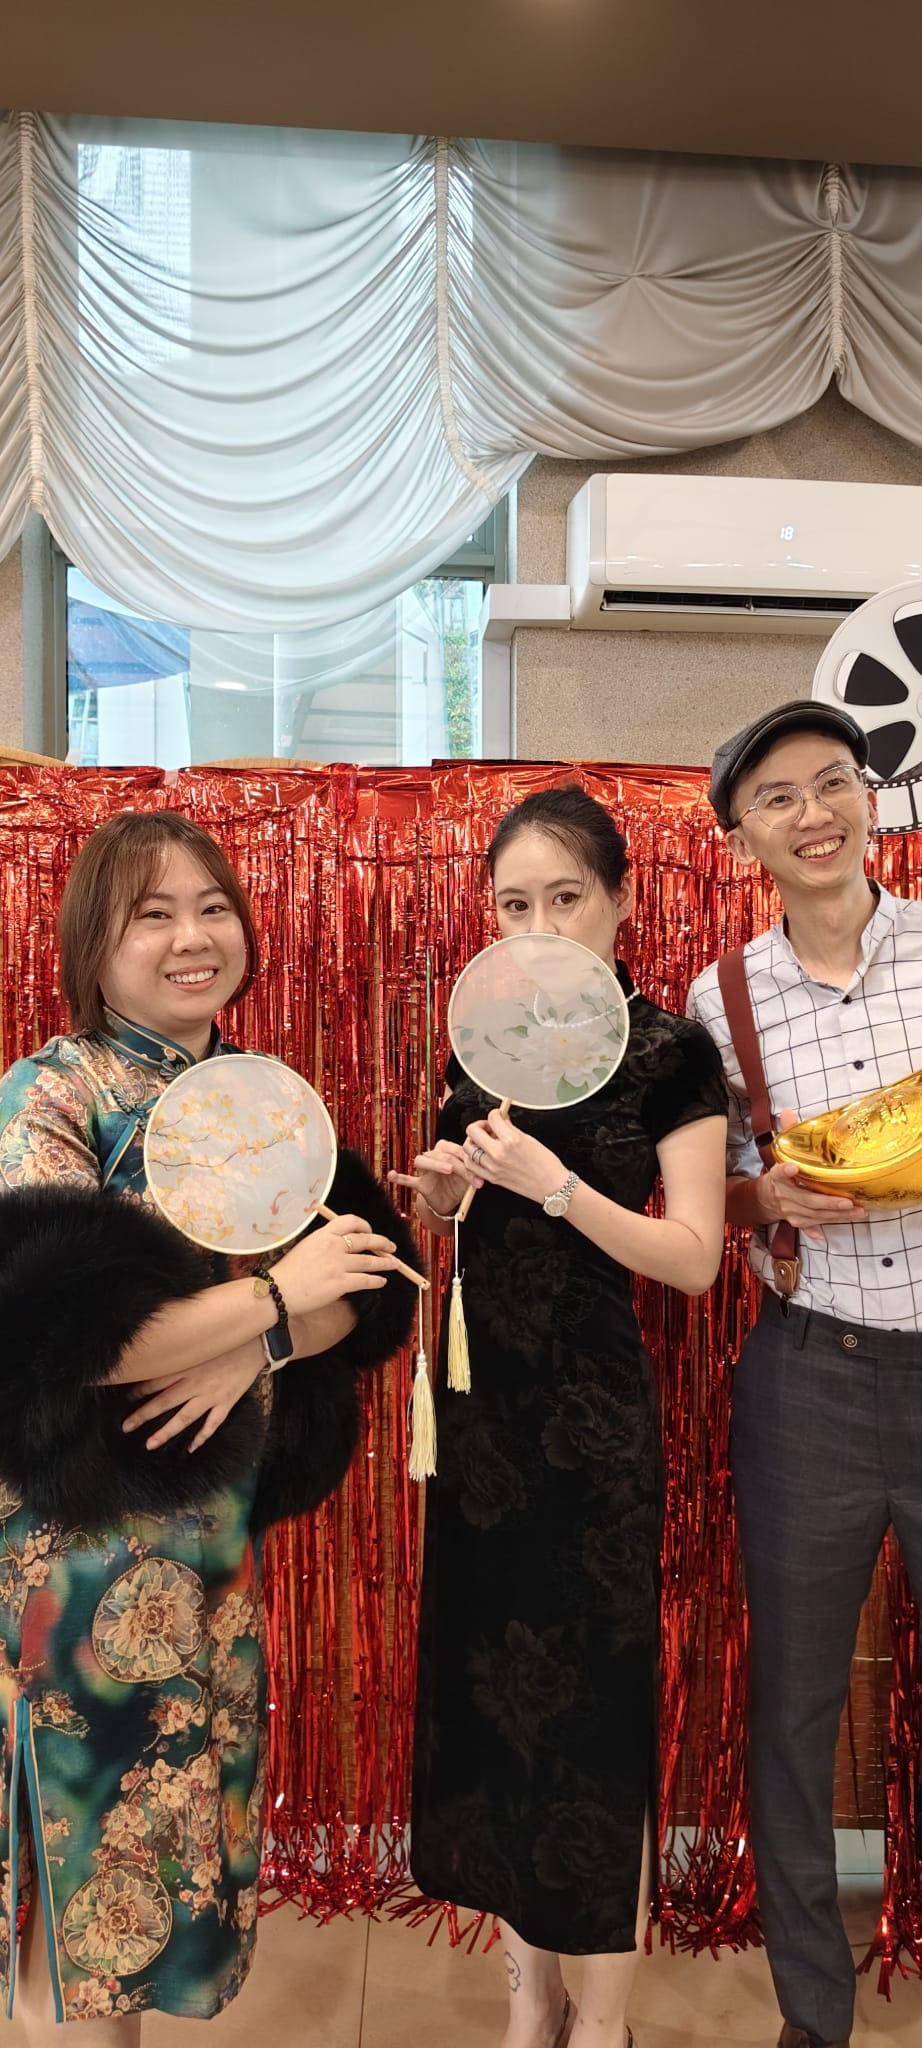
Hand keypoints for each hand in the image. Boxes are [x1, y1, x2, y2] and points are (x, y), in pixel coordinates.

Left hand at [123, 1344, 263, 1452]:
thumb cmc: (226, 1340)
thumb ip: (180, 1351)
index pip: (157, 1381)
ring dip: (166, 1431)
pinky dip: (202, 1437)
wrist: (256, 1343)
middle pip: (164, 1402)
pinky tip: (191, 1449)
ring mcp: (212, 1395)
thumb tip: (158, 1355)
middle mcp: (196, 1383)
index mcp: (188, 1366)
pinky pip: (212, 1424)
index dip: (139, 1391)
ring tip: (150, 1444)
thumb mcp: (200, 1342)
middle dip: (143, 1415)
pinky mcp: (226, 1403)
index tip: (126, 1398)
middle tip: (126, 1426)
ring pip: (184, 1418)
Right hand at [273, 1214, 398, 1313]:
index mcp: (323, 1234)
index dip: (364, 1225)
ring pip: (370, 1261)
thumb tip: (342, 1249)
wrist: (278, 1291)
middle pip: (365, 1239)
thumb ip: (324, 1245)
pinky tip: (381, 1281)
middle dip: (382, 1243)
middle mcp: (333, 1246)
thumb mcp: (305, 1248)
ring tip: (394, 1265)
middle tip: (391, 1247)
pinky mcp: (340, 1283)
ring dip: (385, 1263)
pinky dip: (376, 1281)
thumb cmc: (287, 1272)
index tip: (370, 1231)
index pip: (350, 1221)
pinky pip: (365, 1280)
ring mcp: (338, 1265)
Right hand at [393, 1141, 482, 1220]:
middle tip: (471, 1178)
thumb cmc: (460, 1184)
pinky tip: (391, 1175)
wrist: (451, 1202)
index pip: (454, 1149)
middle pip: (441, 1154)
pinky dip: (399, 1177)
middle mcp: (434, 1157)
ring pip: (422, 1160)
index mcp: (447, 1151)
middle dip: (458, 1166)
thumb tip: (481, 1173)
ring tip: (448, 1169)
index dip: (467, 1159)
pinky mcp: (420, 1184)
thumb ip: (472, 1173)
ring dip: (435, 1163)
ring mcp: (425, 1171)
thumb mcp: (469, 1178)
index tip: (479, 1173)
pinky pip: (407, 1179)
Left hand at [462, 1110, 565, 1206]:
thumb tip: (502, 1120)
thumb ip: (511, 1128)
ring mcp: (493, 1167)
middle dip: (479, 1126)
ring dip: (473, 1141)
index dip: (495, 1114)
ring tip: (483, 1142)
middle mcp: (499, 1153)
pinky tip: (480, 1155)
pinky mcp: (492, 1178)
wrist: (551, 1186)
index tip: (498, 1116)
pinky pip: (471, 1166)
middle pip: (473, 1131)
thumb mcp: (529, 1139)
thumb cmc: (546, 1164)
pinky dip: (472, 1158)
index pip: (492, 1118)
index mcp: (511, 1140)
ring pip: (468, 1148)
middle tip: (487, 1128)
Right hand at [761, 1107, 865, 1241]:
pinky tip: (824, 1235)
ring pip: (814, 1215)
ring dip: (836, 1215)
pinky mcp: (795, 1222)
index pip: (779, 1173)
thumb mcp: (778, 1154)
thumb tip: (788, 1111)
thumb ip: (786, 1135)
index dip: (785, 1171)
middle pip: (806, 1200)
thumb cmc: (777, 1176)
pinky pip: (808, 1227)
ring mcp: (790, 1211)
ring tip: (857, 1212)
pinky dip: (815, 1231)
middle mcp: (783, 1196)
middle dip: (828, 1203)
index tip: (793, 1167)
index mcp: (777, 1177)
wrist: (762, 1200)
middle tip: (848, 1202)